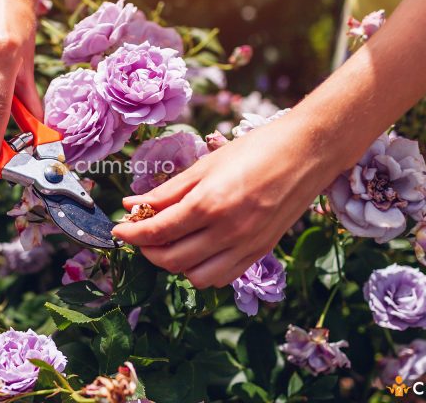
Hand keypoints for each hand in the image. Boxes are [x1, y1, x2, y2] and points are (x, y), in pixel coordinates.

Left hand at [112, 113, 344, 287]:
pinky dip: (201, 271)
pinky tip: (197, 250)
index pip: (157, 231)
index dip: (131, 233)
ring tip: (170, 242)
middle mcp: (227, 231)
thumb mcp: (206, 165)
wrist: (307, 152)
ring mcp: (246, 246)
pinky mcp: (260, 252)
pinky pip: (221, 277)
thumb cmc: (256, 149)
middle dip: (147, 250)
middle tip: (140, 234)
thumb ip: (167, 191)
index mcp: (209, 204)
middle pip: (170, 259)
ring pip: (194, 276)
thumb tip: (131, 205)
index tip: (118, 230)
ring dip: (174, 264)